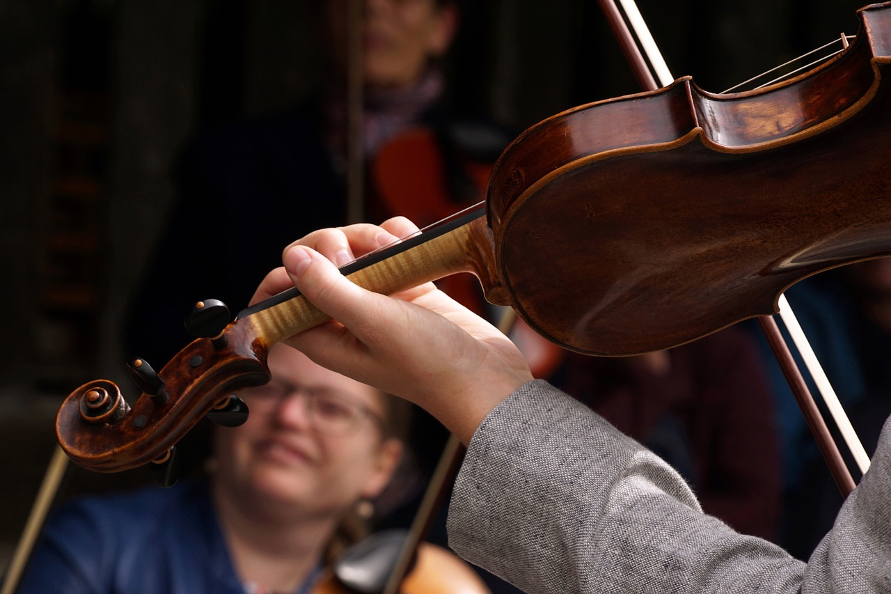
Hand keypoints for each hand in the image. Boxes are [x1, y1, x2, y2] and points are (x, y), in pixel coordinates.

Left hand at [252, 218, 532, 443]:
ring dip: (369, 238)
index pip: (278, 303)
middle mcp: (346, 319)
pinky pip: (390, 248)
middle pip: (314, 265)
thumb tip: (292, 257)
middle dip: (331, 246)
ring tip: (395, 250)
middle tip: (355, 257)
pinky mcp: (409, 288)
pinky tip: (413, 242)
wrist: (489, 378)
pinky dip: (398, 237)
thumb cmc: (430, 363)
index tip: (307, 265)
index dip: (283, 277)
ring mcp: (378, 301)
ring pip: (352, 250)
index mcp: (325, 338)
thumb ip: (328, 291)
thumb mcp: (374, 324)